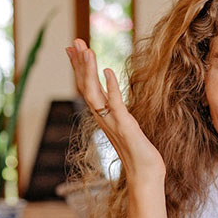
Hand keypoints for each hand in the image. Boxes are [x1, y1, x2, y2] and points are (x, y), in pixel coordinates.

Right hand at [65, 39, 164, 184]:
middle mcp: (103, 118)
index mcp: (103, 116)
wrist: (145, 176)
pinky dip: (111, 86)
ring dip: (89, 71)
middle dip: (79, 63)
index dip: (79, 67)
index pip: (87, 87)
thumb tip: (114, 100)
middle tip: (74, 41)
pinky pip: (115, 103)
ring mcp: (112, 122)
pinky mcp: (125, 126)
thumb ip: (118, 113)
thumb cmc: (139, 154)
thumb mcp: (126, 127)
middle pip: (85, 86)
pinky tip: (108, 70)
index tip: (72, 49)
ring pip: (94, 93)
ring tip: (86, 50)